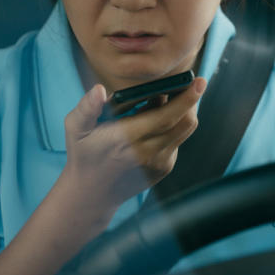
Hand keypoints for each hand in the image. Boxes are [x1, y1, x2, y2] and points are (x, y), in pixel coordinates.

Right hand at [59, 78, 206, 215]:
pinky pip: (177, 140)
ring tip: (164, 99)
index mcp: (127, 138)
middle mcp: (147, 153)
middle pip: (184, 122)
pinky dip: (173, 125)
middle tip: (188, 81)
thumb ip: (87, 107)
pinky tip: (155, 121)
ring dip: (184, 111)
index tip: (198, 81)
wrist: (91, 193)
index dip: (186, 98)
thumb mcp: (76, 128)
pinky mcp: (164, 168)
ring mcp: (158, 163)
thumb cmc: (83, 153)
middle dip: (191, 99)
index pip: (166, 116)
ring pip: (185, 130)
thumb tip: (99, 89)